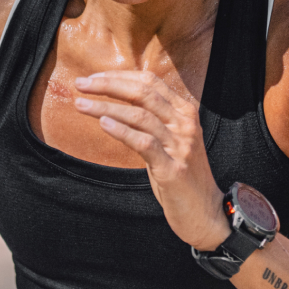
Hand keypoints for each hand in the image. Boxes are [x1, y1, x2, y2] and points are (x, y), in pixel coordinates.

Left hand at [74, 71, 230, 249]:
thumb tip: (116, 103)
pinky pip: (144, 143)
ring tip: (81, 104)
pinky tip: (103, 124)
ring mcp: (180, 145)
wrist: (206, 212)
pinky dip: (121, 130)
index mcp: (184, 112)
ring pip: (139, 115)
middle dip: (108, 85)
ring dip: (106, 107)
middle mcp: (184, 124)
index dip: (120, 76)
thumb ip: (151, 120)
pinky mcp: (172, 168)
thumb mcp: (170, 140)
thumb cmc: (181, 175)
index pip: (150, 81)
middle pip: (143, 92)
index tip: (94, 77)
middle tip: (81, 84)